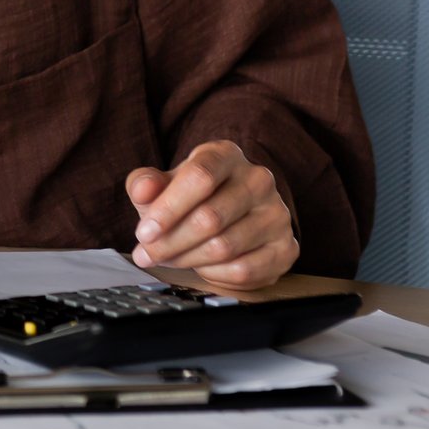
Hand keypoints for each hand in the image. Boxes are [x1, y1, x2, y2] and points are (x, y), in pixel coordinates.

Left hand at [124, 141, 297, 291]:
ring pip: (225, 247)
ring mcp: (277, 214)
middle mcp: (258, 180)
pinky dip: (215, 274)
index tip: (144, 232)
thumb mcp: (163, 184)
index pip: (199, 177)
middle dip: (170, 242)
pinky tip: (202, 266)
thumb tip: (142, 189)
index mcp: (226, 155)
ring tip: (170, 259)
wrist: (231, 214)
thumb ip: (145, 184)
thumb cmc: (192, 196)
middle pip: (210, 217)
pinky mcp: (286, 247)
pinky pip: (245, 270)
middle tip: (147, 254)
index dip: (168, 208)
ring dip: (188, 259)